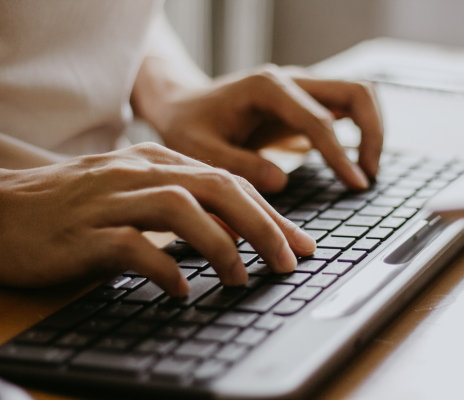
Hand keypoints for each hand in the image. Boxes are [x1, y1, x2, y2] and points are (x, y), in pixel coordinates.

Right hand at [0, 143, 315, 295]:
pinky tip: (179, 291)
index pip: (228, 181)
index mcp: (156, 162)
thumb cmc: (75, 205)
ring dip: (220, 245)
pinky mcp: (81, 232)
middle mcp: (138, 172)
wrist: (1, 206)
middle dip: (263, 225)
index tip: (299, 243)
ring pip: (180, 208)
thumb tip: (235, 232)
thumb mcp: (136, 194)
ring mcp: (109, 198)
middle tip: (289, 261)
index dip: (271, 213)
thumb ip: (183, 205)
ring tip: (240, 277)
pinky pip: (131, 246)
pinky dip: (163, 268)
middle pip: (217, 187)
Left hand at [132, 62, 382, 192]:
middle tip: (368, 175)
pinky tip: (351, 164)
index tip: (356, 184)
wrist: (184, 105)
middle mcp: (291, 81)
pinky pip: (346, 108)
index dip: (340, 155)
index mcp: (267, 88)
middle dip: (373, 132)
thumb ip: (239, 165)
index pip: (319, 119)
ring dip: (372, 130)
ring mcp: (302, 88)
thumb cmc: (189, 126)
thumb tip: (282, 181)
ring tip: (365, 172)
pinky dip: (359, 131)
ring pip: (358, 94)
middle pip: (356, 91)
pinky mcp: (305, 102)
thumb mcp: (200, 150)